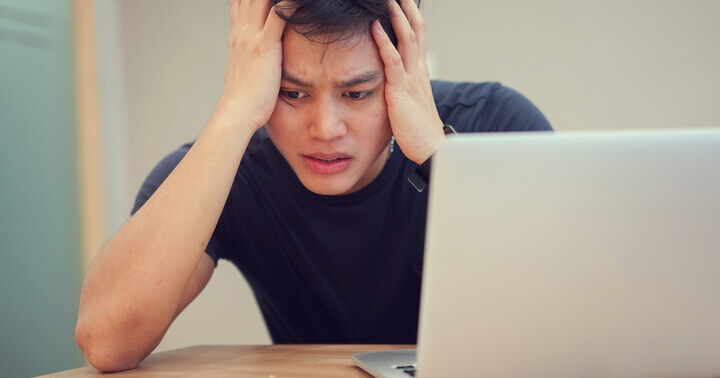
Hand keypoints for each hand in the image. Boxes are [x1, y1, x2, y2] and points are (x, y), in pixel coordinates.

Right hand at [217, 0, 290, 129]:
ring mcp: (252, 37)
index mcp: (237, 37)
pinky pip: (279, 14)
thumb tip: (255, 59)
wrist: (236, 114)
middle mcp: (242, 31)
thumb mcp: (245, 73)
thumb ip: (250, 59)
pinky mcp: (265, 45)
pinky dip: (289, 4)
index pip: (241, 3)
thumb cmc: (245, 101)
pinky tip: (300, 0)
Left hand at [372, 0, 444, 164]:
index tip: (404, 3)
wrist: (430, 147)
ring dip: (396, 17)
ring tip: (388, 1)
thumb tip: (392, 82)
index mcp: (420, 73)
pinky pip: (392, 61)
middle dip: (406, 10)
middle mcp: (418, 71)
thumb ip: (403, 88)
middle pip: (415, 31)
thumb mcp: (410, 102)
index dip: (411, 18)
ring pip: (406, 40)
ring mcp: (411, 79)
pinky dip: (384, 42)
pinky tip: (375, 28)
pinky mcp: (401, 90)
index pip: (418, 37)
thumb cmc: (418, 130)